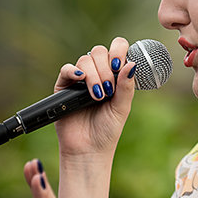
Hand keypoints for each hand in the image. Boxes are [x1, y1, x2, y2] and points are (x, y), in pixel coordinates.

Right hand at [54, 37, 135, 156]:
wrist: (89, 149)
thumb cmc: (107, 130)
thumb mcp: (122, 108)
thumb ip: (126, 86)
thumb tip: (132, 64)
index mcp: (114, 75)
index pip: (117, 49)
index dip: (119, 50)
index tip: (120, 65)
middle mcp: (97, 73)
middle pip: (99, 52)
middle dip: (106, 68)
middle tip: (109, 90)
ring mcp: (80, 79)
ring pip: (85, 60)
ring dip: (94, 76)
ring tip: (98, 96)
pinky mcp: (64, 87)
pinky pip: (66, 69)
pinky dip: (73, 71)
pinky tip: (81, 79)